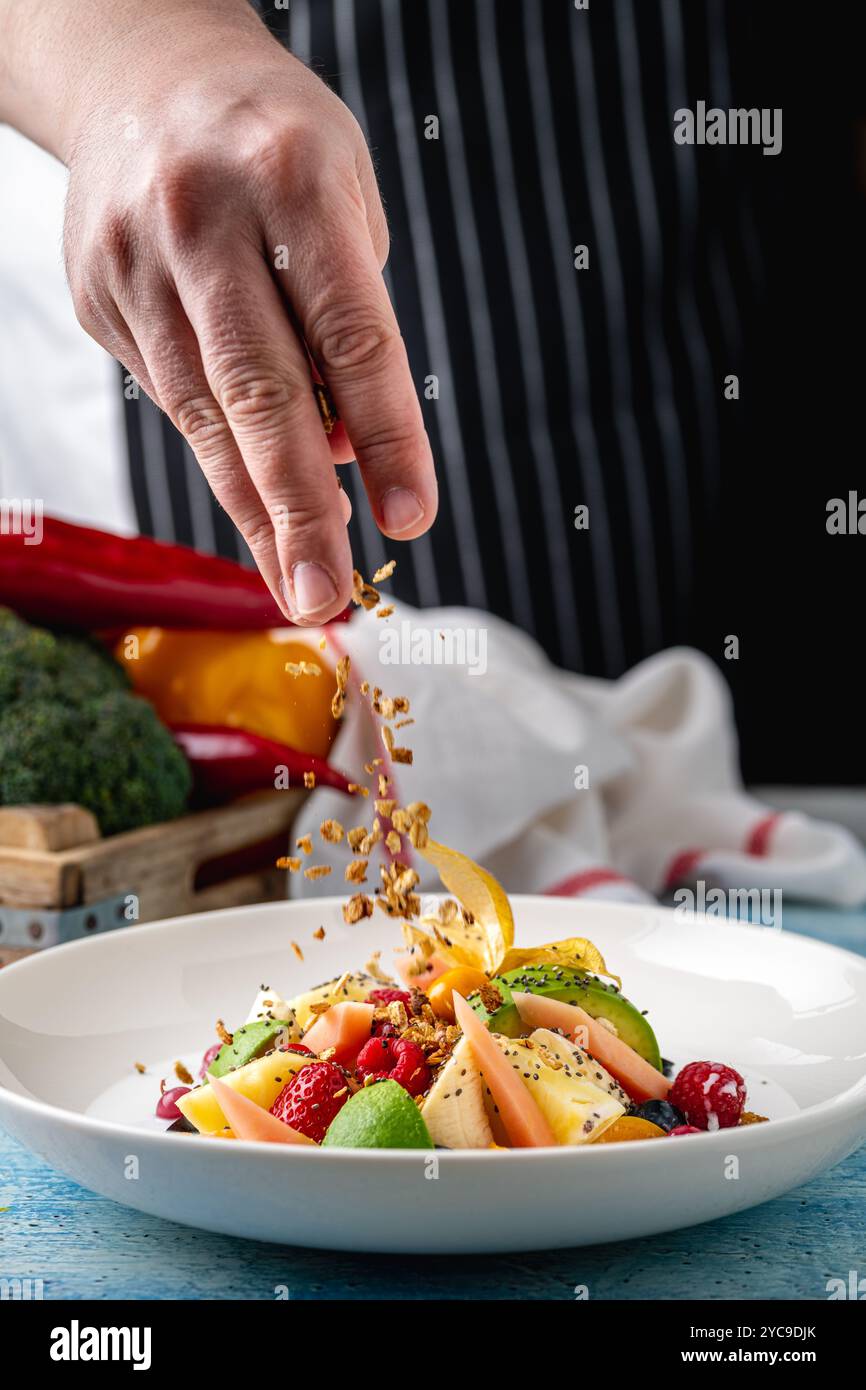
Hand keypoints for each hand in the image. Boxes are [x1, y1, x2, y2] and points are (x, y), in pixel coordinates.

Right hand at [56, 2, 435, 621]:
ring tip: (298, 583)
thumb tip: (342, 453)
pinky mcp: (97, 295)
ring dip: (256, 512)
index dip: (387, 434)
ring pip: (205, 413)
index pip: (353, 331)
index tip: (411, 515)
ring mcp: (136, 259)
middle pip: (260, 390)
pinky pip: (172, 399)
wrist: (137, 72)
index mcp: (292, 175)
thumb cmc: (272, 146)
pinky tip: (256, 510)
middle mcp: (205, 216)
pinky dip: (220, 460)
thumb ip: (350, 320)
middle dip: (299, 508)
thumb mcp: (344, 197)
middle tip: (326, 592)